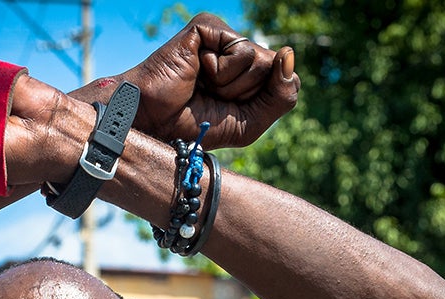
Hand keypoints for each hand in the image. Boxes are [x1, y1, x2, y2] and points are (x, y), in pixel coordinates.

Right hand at [101, 12, 299, 147]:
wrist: (155, 122)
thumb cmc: (197, 124)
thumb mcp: (250, 122)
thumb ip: (282, 95)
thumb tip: (289, 53)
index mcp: (248, 71)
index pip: (285, 80)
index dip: (261, 102)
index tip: (228, 108)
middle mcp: (238, 50)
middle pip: (275, 69)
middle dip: (246, 93)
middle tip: (214, 96)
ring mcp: (223, 36)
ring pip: (262, 60)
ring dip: (232, 85)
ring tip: (204, 85)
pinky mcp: (210, 26)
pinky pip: (243, 51)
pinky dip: (223, 72)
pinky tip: (198, 71)